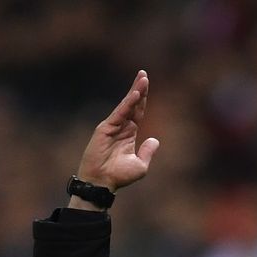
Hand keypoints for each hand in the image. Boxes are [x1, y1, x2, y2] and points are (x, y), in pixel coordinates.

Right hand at [76, 70, 159, 192]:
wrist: (102, 183)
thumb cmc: (118, 176)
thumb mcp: (140, 165)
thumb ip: (147, 151)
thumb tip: (155, 140)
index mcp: (129, 134)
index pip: (138, 112)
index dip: (143, 99)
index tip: (147, 84)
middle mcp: (121, 127)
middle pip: (133, 104)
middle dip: (139, 89)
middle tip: (144, 74)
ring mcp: (113, 126)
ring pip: (127, 105)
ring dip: (136, 91)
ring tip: (143, 77)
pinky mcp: (105, 128)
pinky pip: (119, 113)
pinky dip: (128, 103)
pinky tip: (136, 94)